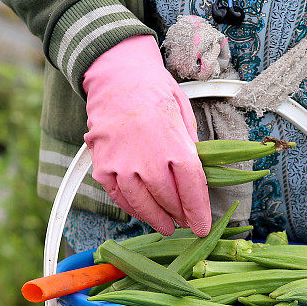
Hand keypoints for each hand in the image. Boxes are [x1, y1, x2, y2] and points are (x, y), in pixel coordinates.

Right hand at [82, 35, 210, 235]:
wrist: (116, 77)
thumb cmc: (153, 91)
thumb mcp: (183, 114)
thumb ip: (190, 145)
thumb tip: (196, 172)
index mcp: (175, 146)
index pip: (192, 189)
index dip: (198, 212)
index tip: (202, 227)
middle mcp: (148, 160)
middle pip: (169, 201)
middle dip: (179, 216)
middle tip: (184, 223)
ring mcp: (123, 166)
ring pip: (143, 205)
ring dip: (156, 219)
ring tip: (165, 226)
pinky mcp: (103, 167)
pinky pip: (119, 197)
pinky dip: (132, 208)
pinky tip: (142, 211)